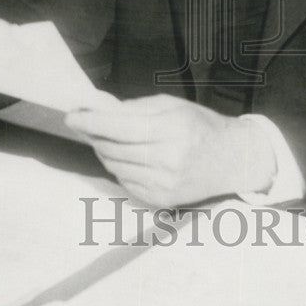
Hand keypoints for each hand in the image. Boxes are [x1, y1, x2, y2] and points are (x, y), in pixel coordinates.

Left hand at [64, 94, 276, 206]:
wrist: (233, 159)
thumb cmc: (201, 125)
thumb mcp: (171, 105)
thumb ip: (133, 108)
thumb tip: (96, 107)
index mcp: (171, 130)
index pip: (118, 127)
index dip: (89, 121)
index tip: (71, 115)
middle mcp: (167, 160)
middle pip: (112, 148)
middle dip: (93, 134)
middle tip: (85, 122)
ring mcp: (163, 184)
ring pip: (114, 166)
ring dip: (104, 151)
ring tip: (109, 138)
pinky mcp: (160, 200)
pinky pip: (125, 182)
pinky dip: (119, 167)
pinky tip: (128, 156)